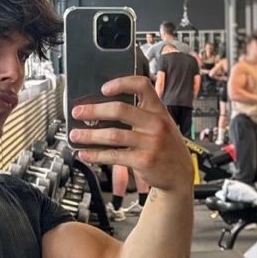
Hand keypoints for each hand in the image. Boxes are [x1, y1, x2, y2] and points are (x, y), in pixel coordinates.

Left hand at [69, 75, 193, 191]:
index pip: (142, 86)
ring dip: (89, 135)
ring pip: (113, 135)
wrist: (180, 174)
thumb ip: (140, 115)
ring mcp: (150, 143)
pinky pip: (114, 155)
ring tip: (75, 135)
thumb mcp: (161, 124)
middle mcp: (155, 124)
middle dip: (94, 110)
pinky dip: (96, 154)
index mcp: (158, 110)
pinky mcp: (144, 161)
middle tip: (78, 113)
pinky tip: (85, 153)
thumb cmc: (166, 147)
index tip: (104, 88)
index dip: (121, 83)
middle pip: (121, 110)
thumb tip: (103, 111)